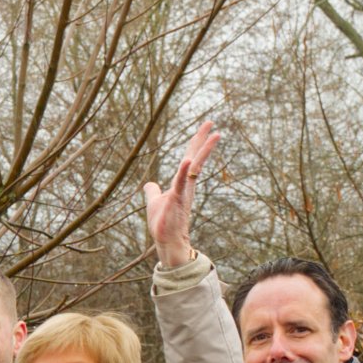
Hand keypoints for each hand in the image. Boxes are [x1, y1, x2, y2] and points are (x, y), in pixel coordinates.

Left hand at [143, 119, 216, 269]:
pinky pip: (181, 183)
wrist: (166, 240)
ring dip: (203, 150)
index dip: (195, 142)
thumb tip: (148, 184)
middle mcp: (185, 184)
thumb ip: (152, 191)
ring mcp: (183, 191)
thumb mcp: (154, 202)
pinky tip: (187, 160)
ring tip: (215, 135)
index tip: (205, 127)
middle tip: (212, 123)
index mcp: (181, 182)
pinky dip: (184, 172)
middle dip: (202, 140)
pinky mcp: (177, 200)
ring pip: (194, 167)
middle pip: (195, 157)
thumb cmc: (162, 223)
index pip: (189, 158)